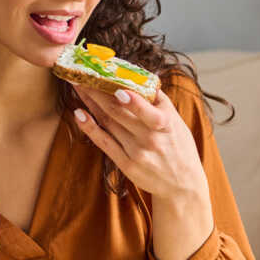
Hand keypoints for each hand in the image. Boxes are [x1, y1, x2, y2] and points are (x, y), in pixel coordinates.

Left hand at [73, 86, 209, 203]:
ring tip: (78, 87)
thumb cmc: (180, 148)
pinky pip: (104, 143)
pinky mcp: (126, 164)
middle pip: (118, 113)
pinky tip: (79, 114)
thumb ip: (160, 100)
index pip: (147, 111)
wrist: (182, 185)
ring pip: (108, 123)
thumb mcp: (177, 122)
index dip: (132, 101)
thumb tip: (144, 77)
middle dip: (98, 92)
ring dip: (90, 104)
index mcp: (165, 125)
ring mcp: (136, 152)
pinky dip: (90, 128)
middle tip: (82, 75)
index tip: (117, 88)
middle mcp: (150, 139)